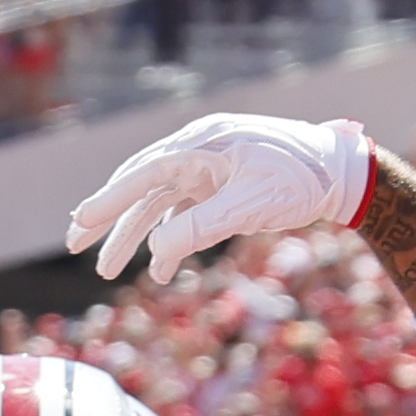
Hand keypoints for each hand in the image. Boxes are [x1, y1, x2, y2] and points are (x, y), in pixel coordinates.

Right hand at [67, 113, 371, 282]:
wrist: (340, 172)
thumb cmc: (300, 181)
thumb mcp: (250, 207)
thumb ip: (201, 228)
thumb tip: (156, 250)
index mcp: (202, 145)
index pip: (143, 173)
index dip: (109, 199)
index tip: (80, 222)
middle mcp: (199, 151)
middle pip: (141, 187)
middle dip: (109, 218)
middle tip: (76, 242)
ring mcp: (208, 169)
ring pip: (159, 204)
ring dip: (135, 237)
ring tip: (108, 270)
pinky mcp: (220, 185)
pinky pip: (184, 213)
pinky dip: (171, 240)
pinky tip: (160, 269)